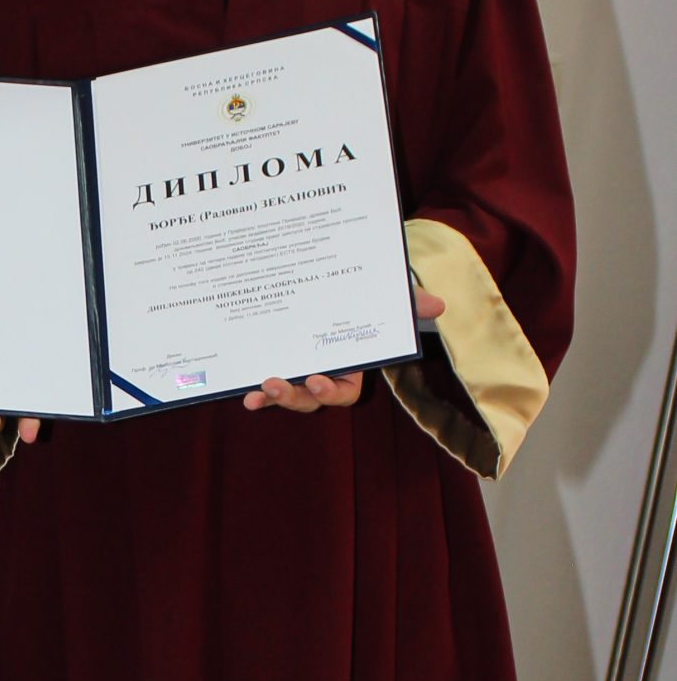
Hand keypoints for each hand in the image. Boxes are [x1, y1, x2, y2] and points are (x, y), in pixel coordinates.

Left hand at [243, 290, 444, 413]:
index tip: (316, 380)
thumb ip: (409, 303)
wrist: (343, 282)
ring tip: (257, 390)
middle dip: (292, 396)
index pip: (344, 391)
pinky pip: (265, 382)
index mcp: (351, 366)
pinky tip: (242, 391)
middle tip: (275, 384)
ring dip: (271, 396)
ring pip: (286, 394)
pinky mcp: (277, 362)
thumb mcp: (389, 297)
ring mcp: (298, 371)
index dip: (331, 391)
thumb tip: (438, 305)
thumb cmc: (369, 297)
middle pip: (309, 398)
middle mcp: (324, 374)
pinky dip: (255, 390)